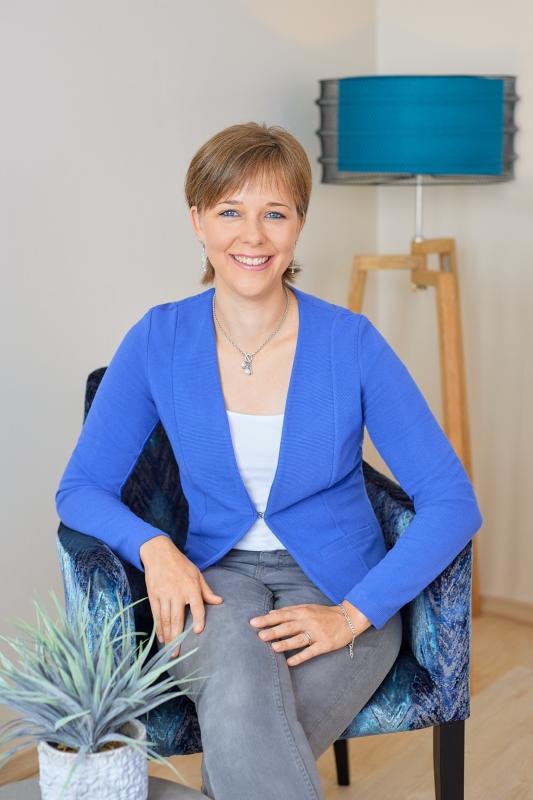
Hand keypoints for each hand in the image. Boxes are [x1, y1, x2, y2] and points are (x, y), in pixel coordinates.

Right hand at [139, 535, 223, 656]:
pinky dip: (159, 627)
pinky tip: (161, 638)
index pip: (197, 605)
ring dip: (168, 636)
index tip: (198, 631)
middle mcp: (177, 592)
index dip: (198, 618)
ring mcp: (163, 594)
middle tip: (178, 653)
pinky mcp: (153, 595)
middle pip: (177, 618)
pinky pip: (156, 615)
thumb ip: (207, 591)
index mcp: (191, 586)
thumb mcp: (197, 574)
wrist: (159, 553)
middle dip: (177, 637)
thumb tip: (220, 602)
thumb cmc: (181, 564)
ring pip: (165, 619)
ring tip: (170, 649)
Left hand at [249, 601, 370, 665]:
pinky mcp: (324, 645)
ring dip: (286, 643)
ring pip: (299, 639)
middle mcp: (308, 622)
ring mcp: (317, 634)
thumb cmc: (324, 613)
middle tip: (259, 635)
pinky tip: (291, 662)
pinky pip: (311, 652)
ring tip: (273, 648)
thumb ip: (289, 610)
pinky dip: (301, 656)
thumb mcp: (307, 608)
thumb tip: (271, 613)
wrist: (348, 618)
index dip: (268, 619)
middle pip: (289, 626)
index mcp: (302, 612)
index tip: (253, 622)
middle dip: (274, 631)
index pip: (282, 615)